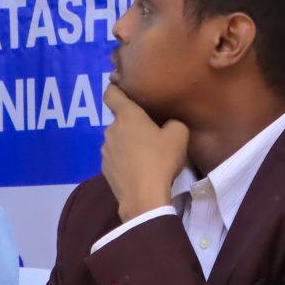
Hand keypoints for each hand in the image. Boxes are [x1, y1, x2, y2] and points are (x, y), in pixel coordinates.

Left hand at [101, 82, 188, 219]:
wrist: (144, 196)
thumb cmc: (161, 160)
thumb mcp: (179, 135)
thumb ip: (173, 123)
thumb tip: (167, 125)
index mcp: (127, 116)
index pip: (112, 94)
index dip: (115, 88)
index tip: (122, 88)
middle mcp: (111, 130)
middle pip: (120, 120)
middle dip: (133, 124)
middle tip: (151, 134)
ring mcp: (106, 151)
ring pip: (118, 140)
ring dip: (128, 144)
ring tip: (146, 156)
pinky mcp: (105, 169)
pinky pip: (116, 158)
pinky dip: (125, 161)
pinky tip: (139, 171)